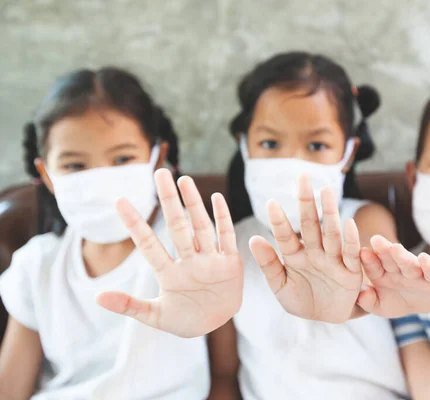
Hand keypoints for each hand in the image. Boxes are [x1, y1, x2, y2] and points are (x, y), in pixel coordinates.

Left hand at [96, 169, 242, 337]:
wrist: (215, 324)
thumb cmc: (184, 320)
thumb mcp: (155, 317)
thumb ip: (129, 306)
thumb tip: (97, 298)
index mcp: (168, 273)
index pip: (148, 244)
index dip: (135, 223)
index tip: (119, 201)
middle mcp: (188, 260)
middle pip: (177, 226)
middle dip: (169, 201)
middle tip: (160, 173)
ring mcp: (209, 260)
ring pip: (201, 227)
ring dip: (194, 204)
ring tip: (184, 180)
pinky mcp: (230, 263)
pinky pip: (226, 237)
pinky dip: (222, 218)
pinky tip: (216, 198)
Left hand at [248, 174, 361, 322]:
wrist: (325, 320)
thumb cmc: (301, 301)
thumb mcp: (280, 286)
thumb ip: (269, 264)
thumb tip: (253, 239)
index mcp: (295, 255)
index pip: (285, 235)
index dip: (279, 220)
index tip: (271, 202)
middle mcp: (314, 252)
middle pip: (310, 225)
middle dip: (307, 202)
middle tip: (304, 177)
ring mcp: (332, 260)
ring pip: (330, 233)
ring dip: (329, 212)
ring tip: (326, 191)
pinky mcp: (350, 271)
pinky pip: (349, 254)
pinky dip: (349, 240)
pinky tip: (348, 223)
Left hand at [357, 235, 429, 317]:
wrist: (421, 303)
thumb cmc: (396, 301)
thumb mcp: (380, 306)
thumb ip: (368, 301)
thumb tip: (360, 295)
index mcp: (381, 273)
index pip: (373, 266)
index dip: (368, 260)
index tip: (362, 252)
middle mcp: (398, 270)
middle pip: (390, 259)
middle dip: (383, 250)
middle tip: (376, 240)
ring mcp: (416, 273)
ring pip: (409, 264)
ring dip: (403, 256)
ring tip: (395, 247)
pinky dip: (429, 265)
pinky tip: (424, 257)